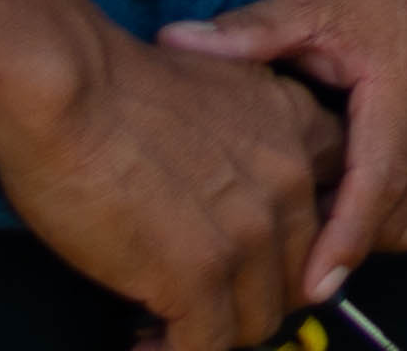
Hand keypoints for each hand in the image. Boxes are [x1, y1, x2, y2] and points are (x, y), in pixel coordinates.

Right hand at [0, 32, 338, 350]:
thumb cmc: (119, 84)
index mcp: (299, 130)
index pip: (336, 207)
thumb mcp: (223, 82)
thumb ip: (249, 131)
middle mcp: (291, 184)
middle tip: (203, 301)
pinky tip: (144, 344)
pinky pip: (207, 346)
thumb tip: (232, 178)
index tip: (254, 259)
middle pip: (299, 275)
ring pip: (258, 320)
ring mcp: (250, 235)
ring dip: (216, 332)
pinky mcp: (198, 276)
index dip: (298, 244)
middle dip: (252, 296)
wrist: (70, 90)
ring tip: (166, 326)